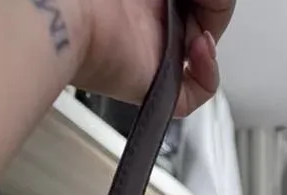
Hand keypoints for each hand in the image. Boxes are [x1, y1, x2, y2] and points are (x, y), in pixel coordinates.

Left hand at [74, 0, 234, 115]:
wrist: (66, 10)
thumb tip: (219, 8)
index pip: (193, 4)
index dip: (206, 4)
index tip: (205, 1)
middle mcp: (148, 18)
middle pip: (199, 24)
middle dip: (209, 17)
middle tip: (200, 8)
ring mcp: (152, 53)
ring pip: (201, 57)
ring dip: (210, 42)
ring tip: (197, 32)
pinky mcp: (154, 86)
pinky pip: (197, 93)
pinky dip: (209, 75)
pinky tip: (200, 54)